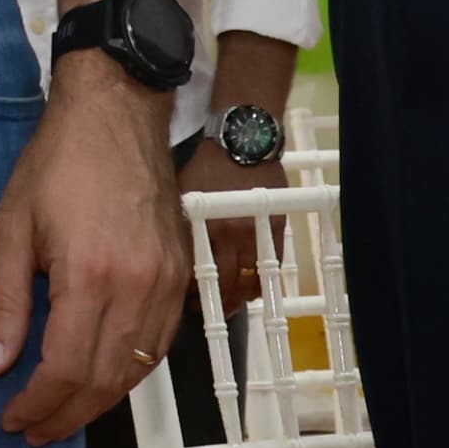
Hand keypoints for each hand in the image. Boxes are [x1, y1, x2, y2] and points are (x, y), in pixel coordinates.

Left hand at [0, 64, 189, 444]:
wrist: (116, 110)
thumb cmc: (58, 162)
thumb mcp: (10, 226)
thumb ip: (3, 303)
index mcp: (90, 274)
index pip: (66, 369)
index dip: (37, 404)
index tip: (12, 418)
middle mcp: (137, 285)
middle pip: (105, 381)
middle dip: (66, 415)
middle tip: (34, 429)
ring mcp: (167, 279)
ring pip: (137, 368)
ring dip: (99, 402)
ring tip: (64, 412)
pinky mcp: (181, 271)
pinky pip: (161, 341)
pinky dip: (132, 370)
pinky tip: (105, 376)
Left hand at [176, 127, 282, 317]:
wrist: (241, 139)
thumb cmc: (207, 164)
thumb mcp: (184, 194)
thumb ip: (183, 226)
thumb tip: (171, 256)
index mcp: (205, 226)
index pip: (199, 273)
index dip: (194, 294)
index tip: (189, 301)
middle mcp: (231, 234)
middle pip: (226, 283)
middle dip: (217, 302)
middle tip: (209, 308)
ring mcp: (256, 231)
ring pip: (250, 280)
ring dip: (240, 297)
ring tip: (231, 302)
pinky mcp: (277, 227)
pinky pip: (272, 266)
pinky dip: (262, 282)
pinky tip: (253, 289)